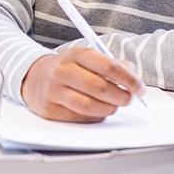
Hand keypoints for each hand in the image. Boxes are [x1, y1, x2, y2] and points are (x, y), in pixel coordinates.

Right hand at [20, 47, 142, 122]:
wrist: (34, 77)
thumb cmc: (69, 69)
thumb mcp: (87, 59)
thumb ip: (112, 65)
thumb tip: (134, 79)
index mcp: (76, 54)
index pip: (108, 66)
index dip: (128, 79)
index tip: (139, 88)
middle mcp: (63, 71)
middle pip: (100, 88)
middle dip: (121, 97)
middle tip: (128, 99)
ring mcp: (54, 91)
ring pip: (89, 106)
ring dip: (109, 109)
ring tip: (113, 106)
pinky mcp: (49, 109)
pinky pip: (79, 118)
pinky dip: (94, 117)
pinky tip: (97, 111)